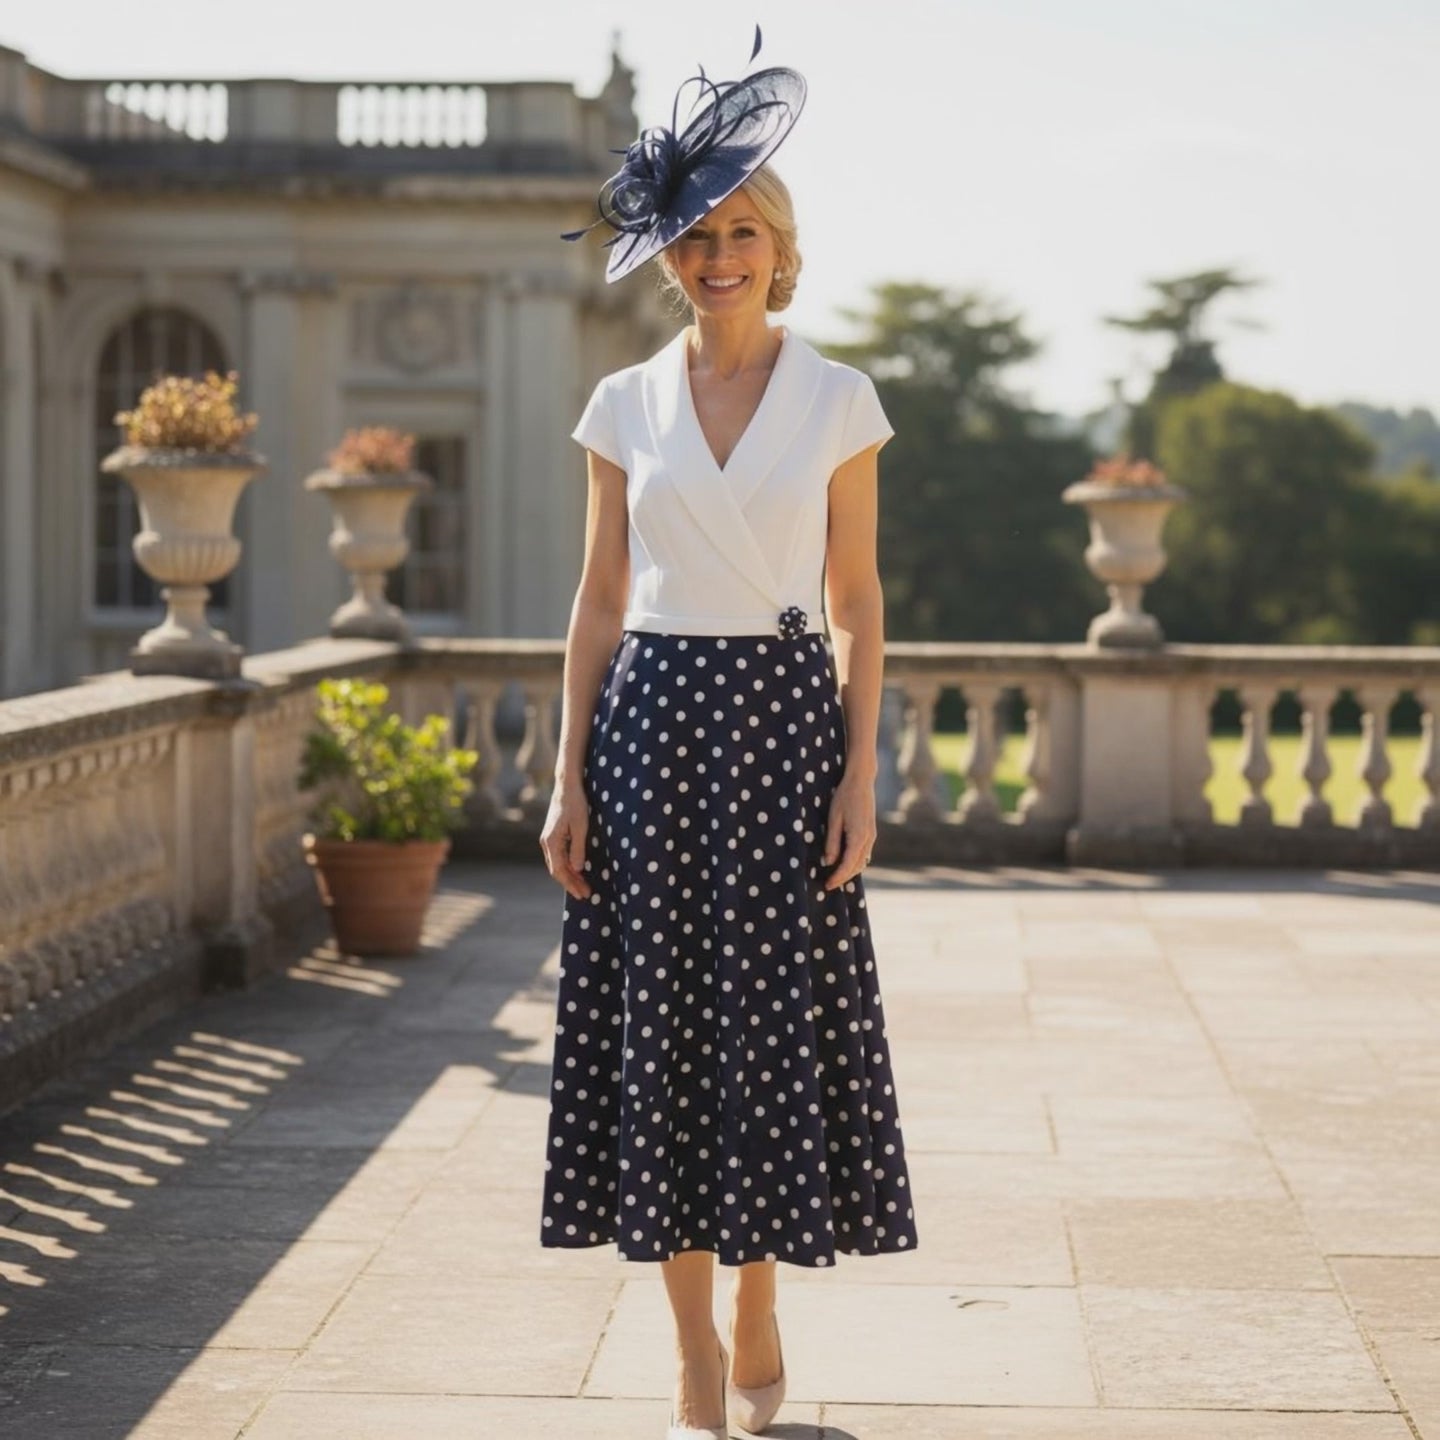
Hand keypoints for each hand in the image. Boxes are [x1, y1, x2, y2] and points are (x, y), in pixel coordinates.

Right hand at [540, 782, 592, 900]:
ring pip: (558, 864)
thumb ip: (578, 849)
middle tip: (586, 894)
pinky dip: (568, 866)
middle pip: (557, 870)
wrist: (567, 786)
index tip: (583, 894)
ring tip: (583, 886)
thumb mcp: (581, 827)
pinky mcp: (553, 835)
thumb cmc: (575, 804)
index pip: (560, 871)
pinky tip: (578, 871)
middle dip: (571, 883)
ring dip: (570, 876)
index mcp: (551, 842)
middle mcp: (546, 843)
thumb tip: (578, 869)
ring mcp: (548, 839)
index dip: (571, 884)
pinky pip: (559, 857)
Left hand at [821, 771, 876, 890]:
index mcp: (859, 836)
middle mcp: (869, 839)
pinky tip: (844, 863)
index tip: (827, 885)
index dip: (838, 877)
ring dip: (850, 871)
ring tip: (834, 876)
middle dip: (843, 878)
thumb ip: (832, 841)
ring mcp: (872, 836)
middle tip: (828, 885)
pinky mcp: (871, 833)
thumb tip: (829, 862)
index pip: (848, 865)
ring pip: (862, 861)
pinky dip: (854, 862)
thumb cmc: (844, 796)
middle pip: (857, 867)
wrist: (861, 781)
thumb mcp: (834, 818)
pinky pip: (864, 853)